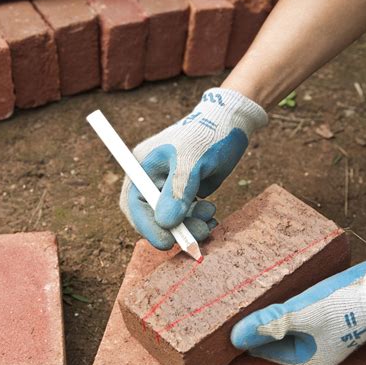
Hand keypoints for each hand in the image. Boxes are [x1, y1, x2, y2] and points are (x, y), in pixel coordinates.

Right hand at [120, 87, 267, 248]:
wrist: (231, 122)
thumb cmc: (206, 135)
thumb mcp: (191, 161)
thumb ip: (178, 192)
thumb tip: (166, 223)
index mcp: (143, 167)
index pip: (134, 204)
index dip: (146, 226)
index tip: (166, 242)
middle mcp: (153, 179)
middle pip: (153, 216)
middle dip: (173, 229)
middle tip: (197, 234)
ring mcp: (170, 187)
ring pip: (173, 220)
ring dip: (190, 225)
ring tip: (210, 216)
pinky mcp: (188, 193)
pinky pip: (188, 216)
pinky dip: (198, 221)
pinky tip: (212, 216)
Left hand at [231, 256, 365, 364]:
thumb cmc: (344, 306)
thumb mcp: (301, 315)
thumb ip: (267, 325)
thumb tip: (233, 338)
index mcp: (304, 361)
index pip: (261, 352)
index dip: (242, 337)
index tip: (221, 322)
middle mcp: (312, 351)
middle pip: (271, 338)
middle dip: (254, 324)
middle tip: (229, 305)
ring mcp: (320, 334)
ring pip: (283, 323)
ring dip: (268, 313)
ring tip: (245, 296)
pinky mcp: (326, 316)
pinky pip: (296, 312)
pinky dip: (284, 304)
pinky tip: (273, 288)